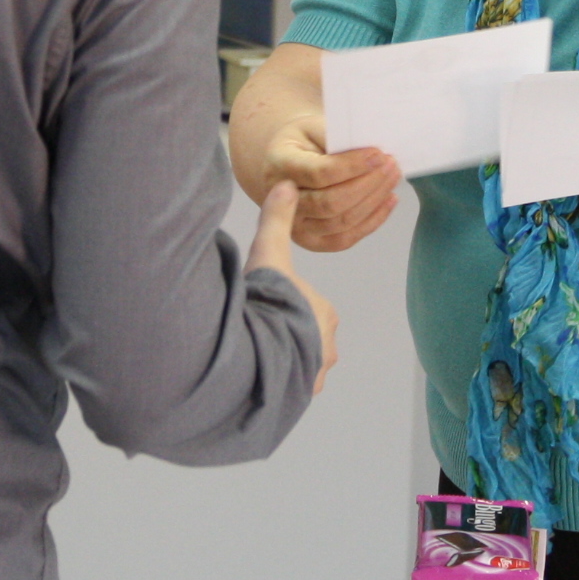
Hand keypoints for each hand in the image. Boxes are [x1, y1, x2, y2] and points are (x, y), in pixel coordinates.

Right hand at [246, 182, 339, 395]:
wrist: (261, 353)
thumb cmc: (270, 303)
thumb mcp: (269, 253)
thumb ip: (276, 220)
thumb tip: (285, 183)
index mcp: (323, 314)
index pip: (306, 306)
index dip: (284, 303)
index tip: (263, 303)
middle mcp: (326, 347)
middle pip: (303, 337)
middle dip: (282, 334)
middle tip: (255, 328)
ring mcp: (314, 375)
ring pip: (296, 364)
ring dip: (278, 360)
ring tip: (252, 353)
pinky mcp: (298, 396)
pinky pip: (286, 387)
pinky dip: (273, 383)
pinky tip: (252, 377)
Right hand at [260, 117, 400, 251]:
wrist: (285, 163)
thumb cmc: (303, 141)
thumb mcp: (314, 125)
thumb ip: (337, 137)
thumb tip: (371, 153)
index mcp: (279, 166)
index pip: (318, 173)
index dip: (352, 167)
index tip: (378, 154)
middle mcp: (280, 201)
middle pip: (330, 203)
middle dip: (368, 185)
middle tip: (391, 165)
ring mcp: (295, 226)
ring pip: (341, 222)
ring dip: (374, 201)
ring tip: (392, 177)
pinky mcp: (312, 241)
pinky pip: (345, 239)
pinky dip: (372, 221)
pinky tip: (388, 200)